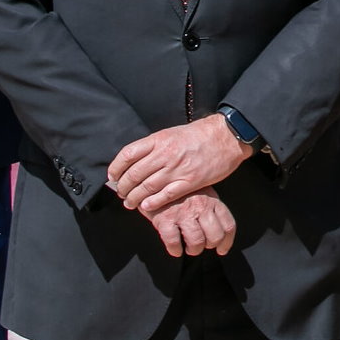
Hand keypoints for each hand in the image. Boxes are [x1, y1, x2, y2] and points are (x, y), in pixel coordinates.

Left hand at [109, 116, 253, 214]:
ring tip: (130, 203)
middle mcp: (165, 153)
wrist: (226, 136)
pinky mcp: (190, 181)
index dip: (116, 168)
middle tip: (121, 194)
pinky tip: (146, 206)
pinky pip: (166, 195)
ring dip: (134, 198)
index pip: (128, 154)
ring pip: (147, 187)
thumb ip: (154, 146)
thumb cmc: (199, 134)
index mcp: (159, 139)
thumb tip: (135, 160)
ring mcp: (178, 168)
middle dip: (123, 187)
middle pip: (134, 174)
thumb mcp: (172, 133)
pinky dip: (153, 202)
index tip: (113, 176)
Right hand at [142, 185, 236, 256]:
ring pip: (197, 242)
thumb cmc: (180, 189)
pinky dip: (175, 250)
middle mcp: (200, 206)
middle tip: (202, 246)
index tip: (221, 250)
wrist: (154, 179)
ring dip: (194, 250)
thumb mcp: (201, 192)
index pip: (228, 225)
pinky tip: (175, 249)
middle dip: (209, 246)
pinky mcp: (164, 218)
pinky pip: (173, 242)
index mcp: (212, 200)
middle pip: (215, 236)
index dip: (226, 242)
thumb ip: (211, 208)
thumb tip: (221, 232)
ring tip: (189, 248)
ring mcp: (183, 212)